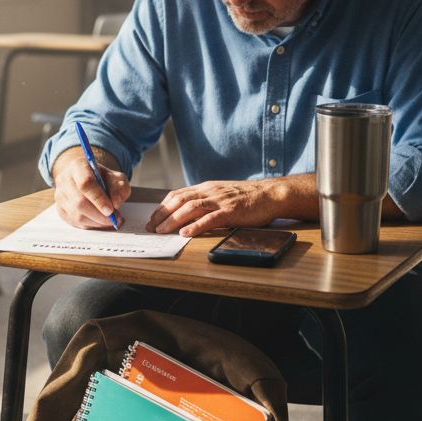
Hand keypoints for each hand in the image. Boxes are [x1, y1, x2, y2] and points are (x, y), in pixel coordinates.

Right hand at [51, 147, 130, 228]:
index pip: (85, 183)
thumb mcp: (116, 178)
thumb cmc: (102, 178)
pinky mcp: (60, 209)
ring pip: (77, 215)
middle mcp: (64, 180)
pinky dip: (90, 225)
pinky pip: (75, 222)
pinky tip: (99, 221)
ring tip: (110, 221)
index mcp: (78, 166)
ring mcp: (60, 196)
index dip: (98, 199)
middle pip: (80, 202)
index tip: (111, 210)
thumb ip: (120, 188)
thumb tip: (115, 204)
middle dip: (99, 215)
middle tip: (114, 219)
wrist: (85, 179)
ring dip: (96, 222)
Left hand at [146, 180, 284, 236]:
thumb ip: (206, 200)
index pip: (178, 194)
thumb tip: (188, 212)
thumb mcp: (222, 194)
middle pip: (179, 200)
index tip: (153, 218)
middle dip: (162, 214)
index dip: (163, 206)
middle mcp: (210, 191)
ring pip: (190, 208)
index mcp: (206, 188)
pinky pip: (210, 218)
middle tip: (151, 228)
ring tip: (162, 231)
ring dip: (173, 220)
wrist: (270, 194)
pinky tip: (185, 233)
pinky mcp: (231, 211)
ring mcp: (220, 201)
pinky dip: (196, 226)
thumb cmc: (247, 197)